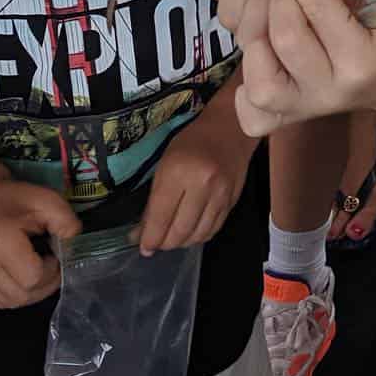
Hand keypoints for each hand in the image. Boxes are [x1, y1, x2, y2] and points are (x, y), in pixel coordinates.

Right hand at [0, 177, 80, 308]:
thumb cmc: (14, 199)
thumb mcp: (47, 200)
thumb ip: (66, 222)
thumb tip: (74, 248)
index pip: (33, 277)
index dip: (51, 271)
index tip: (54, 255)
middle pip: (22, 295)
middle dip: (44, 285)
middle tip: (50, 265)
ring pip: (10, 302)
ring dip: (30, 292)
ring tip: (36, 269)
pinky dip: (14, 294)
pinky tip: (20, 275)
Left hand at [137, 102, 254, 255]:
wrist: (231, 127)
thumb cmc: (192, 141)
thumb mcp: (165, 164)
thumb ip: (154, 200)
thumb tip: (142, 233)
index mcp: (178, 172)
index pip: (161, 217)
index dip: (150, 238)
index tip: (144, 248)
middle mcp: (202, 185)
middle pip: (180, 231)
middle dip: (165, 243)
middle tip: (157, 243)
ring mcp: (220, 194)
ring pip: (198, 235)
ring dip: (182, 242)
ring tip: (173, 238)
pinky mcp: (233, 200)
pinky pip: (214, 229)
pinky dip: (199, 236)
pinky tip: (192, 231)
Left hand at [234, 0, 375, 137]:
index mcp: (360, 57)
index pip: (319, 10)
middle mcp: (329, 90)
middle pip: (283, 37)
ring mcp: (301, 107)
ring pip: (255, 71)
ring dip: (252, 26)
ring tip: (264, 4)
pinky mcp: (281, 118)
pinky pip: (244, 107)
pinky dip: (242, 76)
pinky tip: (258, 48)